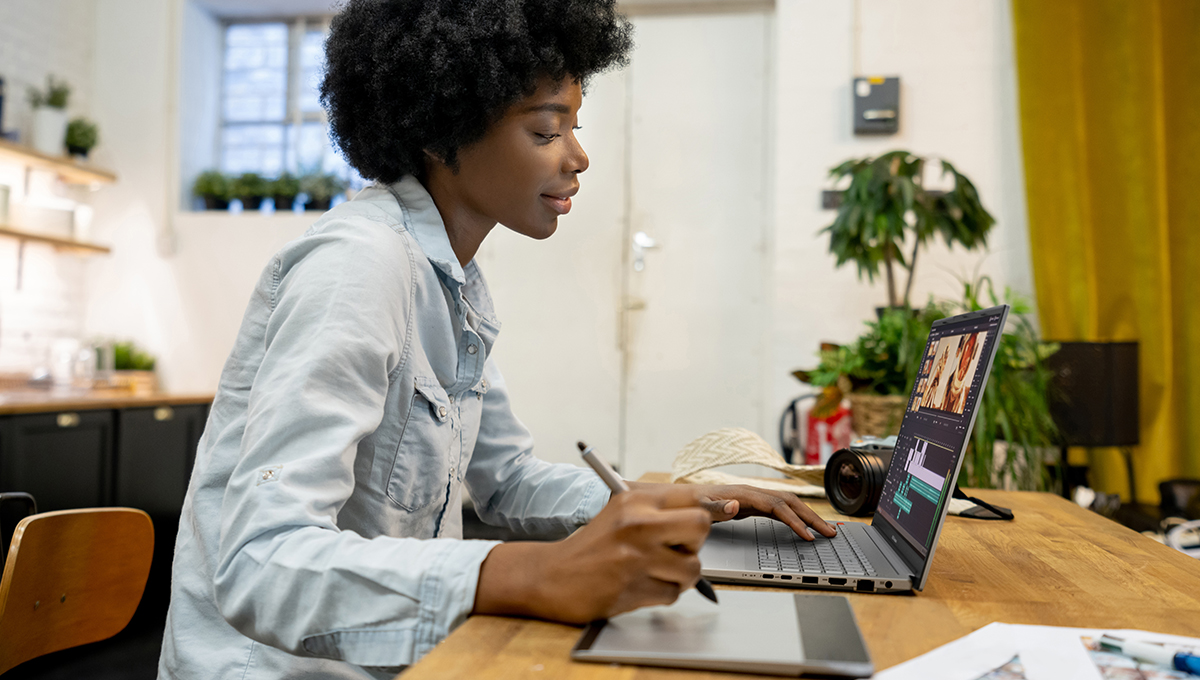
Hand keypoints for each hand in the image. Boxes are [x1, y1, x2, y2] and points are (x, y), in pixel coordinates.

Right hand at [473, 486, 710, 623]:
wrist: (550, 575)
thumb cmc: (591, 547)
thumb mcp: (621, 514)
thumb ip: (659, 512)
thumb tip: (712, 513)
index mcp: (634, 501)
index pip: (691, 498)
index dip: (715, 509)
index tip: (730, 510)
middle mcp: (636, 524)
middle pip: (700, 527)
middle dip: (695, 544)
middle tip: (677, 551)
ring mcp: (635, 556)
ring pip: (692, 567)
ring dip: (680, 577)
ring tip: (656, 572)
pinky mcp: (632, 587)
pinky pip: (672, 594)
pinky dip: (661, 594)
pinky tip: (640, 586)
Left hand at [628, 482, 836, 540]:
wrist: (665, 500)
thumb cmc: (680, 504)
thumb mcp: (692, 508)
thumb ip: (712, 507)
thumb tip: (734, 505)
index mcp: (737, 492)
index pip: (773, 504)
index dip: (792, 519)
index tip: (806, 535)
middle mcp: (745, 492)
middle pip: (785, 502)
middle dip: (809, 516)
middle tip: (830, 533)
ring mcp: (746, 498)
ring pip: (783, 505)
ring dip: (805, 516)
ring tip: (826, 531)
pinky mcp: (745, 506)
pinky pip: (775, 511)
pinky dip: (791, 518)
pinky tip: (801, 528)